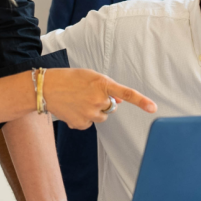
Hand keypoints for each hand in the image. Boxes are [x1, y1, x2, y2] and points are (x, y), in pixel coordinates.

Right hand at [42, 68, 156, 129]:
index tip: (154, 108)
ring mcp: (90, 114)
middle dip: (103, 102)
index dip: (141, 101)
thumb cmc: (70, 79)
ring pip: (101, 116)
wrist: (46, 88)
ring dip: (93, 110)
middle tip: (86, 93)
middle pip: (111, 107)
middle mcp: (98, 100)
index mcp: (102, 84)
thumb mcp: (90, 76)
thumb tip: (119, 101)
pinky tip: (72, 109)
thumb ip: (107, 88)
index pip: (126, 93)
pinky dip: (83, 118)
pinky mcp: (81, 124)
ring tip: (78, 100)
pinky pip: (89, 123)